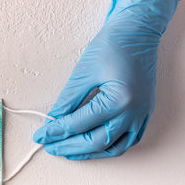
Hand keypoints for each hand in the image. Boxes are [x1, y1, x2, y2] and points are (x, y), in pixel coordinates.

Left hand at [33, 0, 183, 159]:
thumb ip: (68, 100)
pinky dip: (108, 147)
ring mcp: (141, 115)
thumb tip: (54, 120)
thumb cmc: (113, 45)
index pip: (79, 124)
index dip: (56, 131)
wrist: (137, 32)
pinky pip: (127, 140)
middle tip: (49, 146)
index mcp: (119, 100)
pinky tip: (92, 146)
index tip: (41, 135)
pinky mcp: (143, 113)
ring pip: (114, 147)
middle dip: (69, 146)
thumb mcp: (83, 72)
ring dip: (89, 152)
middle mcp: (134, 112)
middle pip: (96, 141)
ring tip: (67, 151)